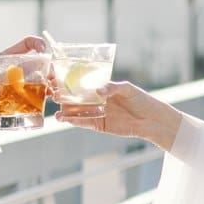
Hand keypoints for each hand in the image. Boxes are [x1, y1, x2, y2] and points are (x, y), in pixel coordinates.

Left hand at [0, 35, 50, 137]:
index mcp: (6, 61)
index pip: (25, 45)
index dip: (36, 44)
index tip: (43, 50)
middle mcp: (17, 70)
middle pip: (39, 62)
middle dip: (49, 67)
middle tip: (52, 77)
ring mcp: (23, 83)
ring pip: (43, 77)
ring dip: (51, 81)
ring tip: (53, 89)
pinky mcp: (26, 97)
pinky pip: (40, 93)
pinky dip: (47, 94)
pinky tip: (50, 97)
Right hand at [55, 80, 182, 151]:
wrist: (150, 119)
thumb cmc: (140, 100)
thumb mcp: (127, 89)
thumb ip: (112, 88)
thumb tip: (98, 91)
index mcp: (102, 88)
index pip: (83, 83)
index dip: (70, 81)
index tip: (57, 78)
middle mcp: (97, 100)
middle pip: (76, 98)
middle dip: (64, 96)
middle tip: (52, 94)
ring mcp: (97, 112)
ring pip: (78, 111)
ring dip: (65, 111)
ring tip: (55, 111)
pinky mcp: (99, 125)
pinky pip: (84, 122)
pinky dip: (74, 121)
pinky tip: (64, 119)